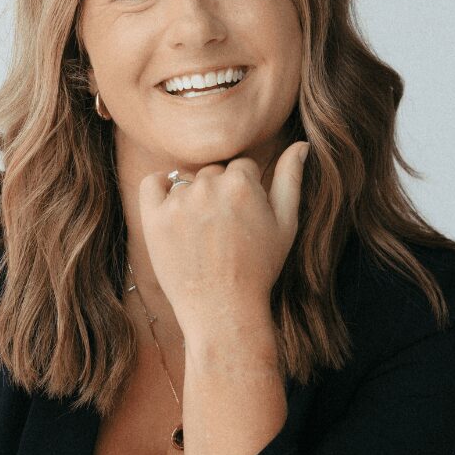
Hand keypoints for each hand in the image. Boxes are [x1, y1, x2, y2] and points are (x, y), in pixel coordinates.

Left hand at [138, 141, 309, 336]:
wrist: (223, 309)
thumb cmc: (259, 269)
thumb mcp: (286, 225)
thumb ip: (290, 179)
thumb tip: (301, 144)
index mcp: (242, 182)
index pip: (241, 167)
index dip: (246, 194)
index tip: (244, 221)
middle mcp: (209, 186)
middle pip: (213, 173)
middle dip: (219, 195)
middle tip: (223, 233)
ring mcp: (179, 201)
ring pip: (187, 181)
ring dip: (194, 198)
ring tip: (202, 235)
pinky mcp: (154, 218)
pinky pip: (153, 184)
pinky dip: (160, 189)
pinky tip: (173, 209)